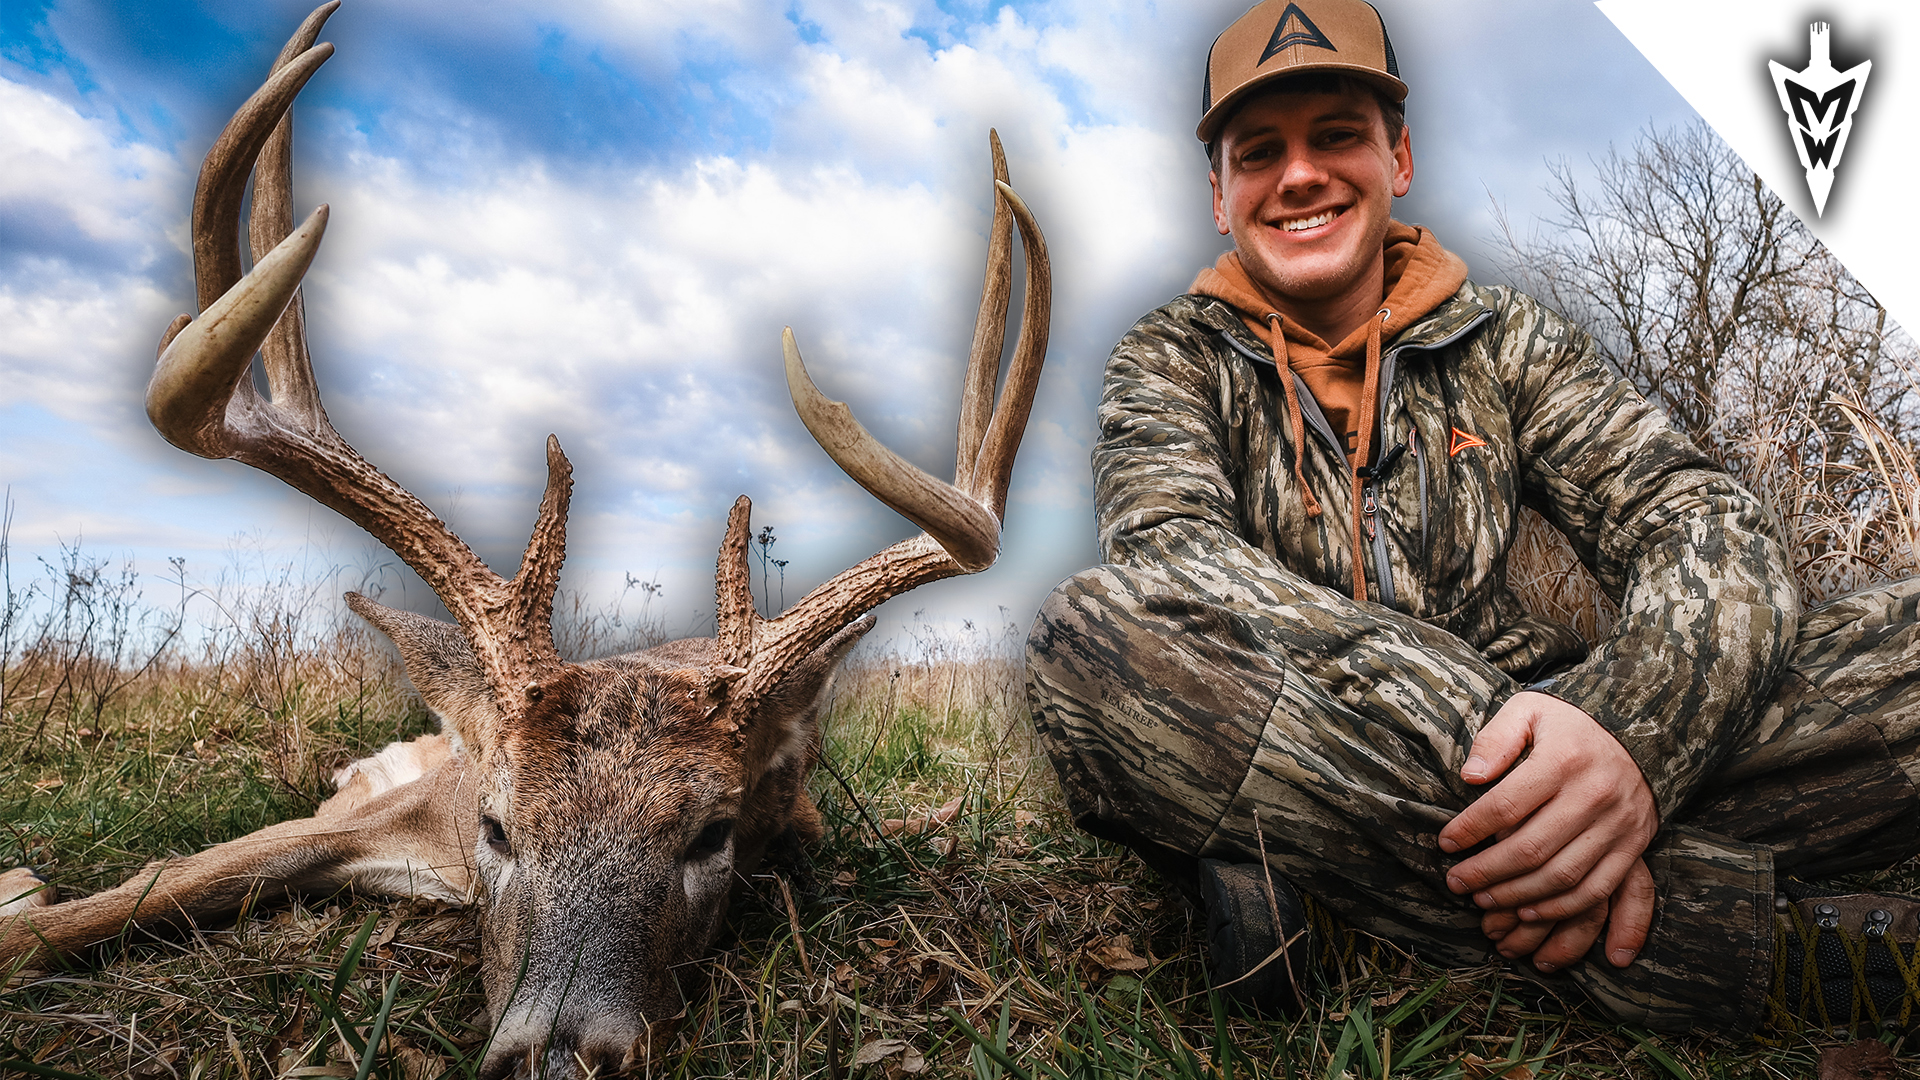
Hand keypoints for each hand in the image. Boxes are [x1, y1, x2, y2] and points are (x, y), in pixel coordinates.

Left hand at [1436, 692, 1658, 968]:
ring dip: (1517, 896)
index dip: (1470, 829)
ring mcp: (1617, 825)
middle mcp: (1595, 795)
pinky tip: (1527, 912)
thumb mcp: (1530, 711)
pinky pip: (1596, 890)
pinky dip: (1560, 908)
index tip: (1444, 843)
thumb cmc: (1570, 725)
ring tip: (1483, 901)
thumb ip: (1497, 738)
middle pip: (1532, 848)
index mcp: (1564, 759)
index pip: (1507, 805)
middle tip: (1456, 883)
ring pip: (1562, 876)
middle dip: (1487, 872)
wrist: (1643, 735)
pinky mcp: (1632, 846)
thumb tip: (1470, 776)